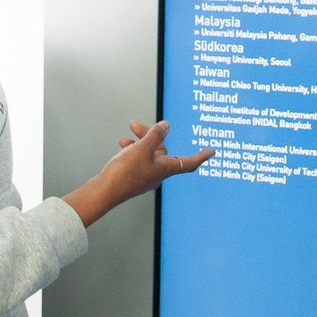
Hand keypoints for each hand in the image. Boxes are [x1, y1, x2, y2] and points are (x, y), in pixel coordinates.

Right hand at [63, 120, 214, 227]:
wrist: (104, 192)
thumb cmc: (125, 172)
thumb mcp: (142, 148)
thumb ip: (155, 135)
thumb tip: (166, 126)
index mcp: (165, 169)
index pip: (189, 162)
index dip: (201, 156)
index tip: (212, 151)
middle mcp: (157, 174)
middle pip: (162, 151)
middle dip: (152, 135)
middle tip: (135, 125)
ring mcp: (145, 177)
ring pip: (148, 153)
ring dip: (139, 141)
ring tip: (127, 133)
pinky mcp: (133, 178)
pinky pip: (138, 159)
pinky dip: (132, 150)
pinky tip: (123, 145)